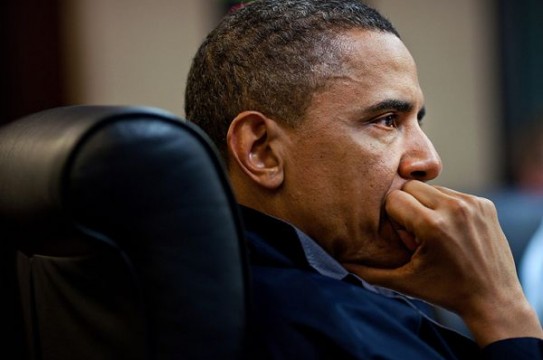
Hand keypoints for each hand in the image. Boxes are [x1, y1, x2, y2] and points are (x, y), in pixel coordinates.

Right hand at [344, 180, 542, 345]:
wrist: (493, 299)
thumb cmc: (445, 291)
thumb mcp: (403, 283)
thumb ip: (368, 271)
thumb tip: (340, 261)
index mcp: (433, 226)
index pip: (394, 199)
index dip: (392, 218)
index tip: (404, 238)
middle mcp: (454, 209)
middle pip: (410, 188)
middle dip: (406, 207)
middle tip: (415, 233)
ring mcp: (473, 204)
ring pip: (431, 189)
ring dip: (426, 206)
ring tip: (434, 233)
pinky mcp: (485, 204)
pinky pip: (452, 194)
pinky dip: (445, 208)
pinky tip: (451, 231)